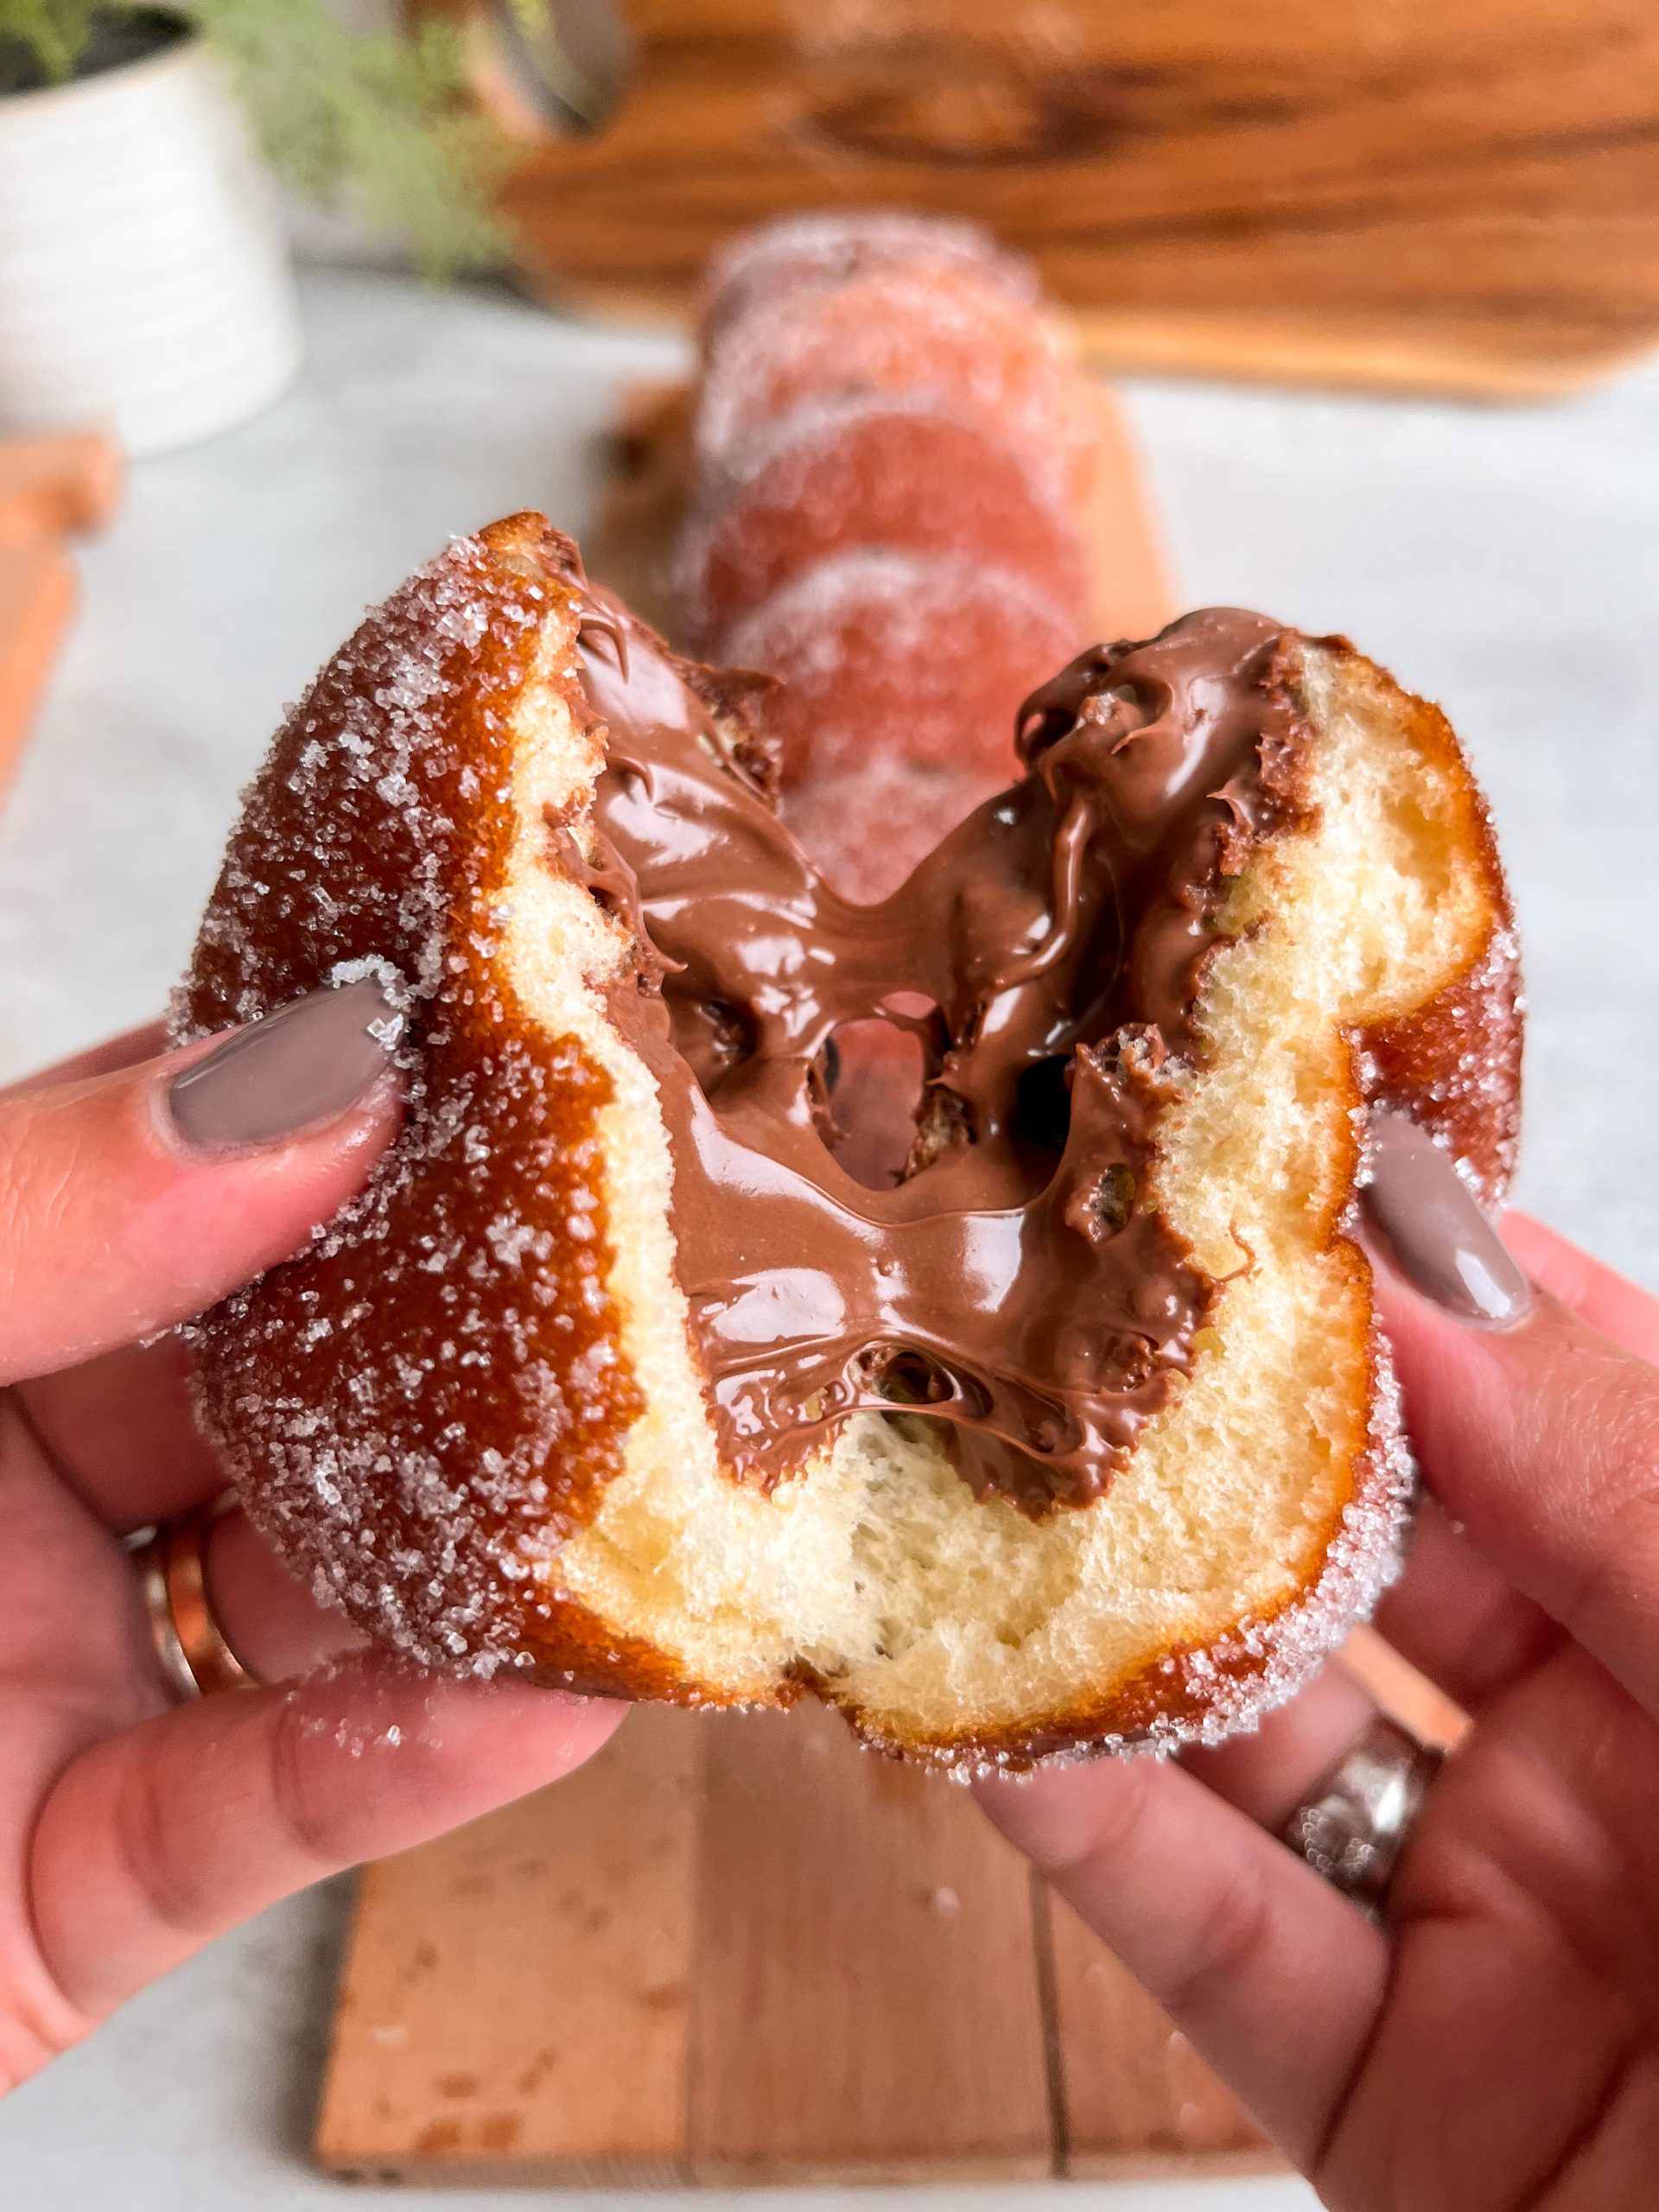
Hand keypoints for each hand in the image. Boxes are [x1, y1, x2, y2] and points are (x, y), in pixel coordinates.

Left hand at [0, 987, 622, 2093]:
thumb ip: (26, 1213)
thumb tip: (302, 1074)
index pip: (181, 1167)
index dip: (352, 1100)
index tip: (529, 1041)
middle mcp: (3, 1479)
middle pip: (292, 1385)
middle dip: (472, 1334)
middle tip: (660, 1262)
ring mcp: (48, 1681)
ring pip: (322, 1601)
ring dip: (486, 1555)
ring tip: (660, 1482)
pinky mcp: (76, 1891)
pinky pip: (270, 1813)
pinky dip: (413, 1759)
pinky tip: (548, 1687)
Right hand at [980, 1132, 1658, 2210]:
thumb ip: (1639, 1505)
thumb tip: (1437, 1294)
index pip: (1574, 1399)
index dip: (1430, 1279)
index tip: (1270, 1166)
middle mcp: (1629, 1755)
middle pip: (1388, 1553)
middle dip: (1228, 1430)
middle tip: (1066, 1299)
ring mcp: (1508, 1923)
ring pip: (1267, 1733)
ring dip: (1116, 1618)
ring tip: (971, 1477)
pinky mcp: (1396, 2096)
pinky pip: (1215, 1937)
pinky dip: (1086, 1827)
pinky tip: (978, 1709)